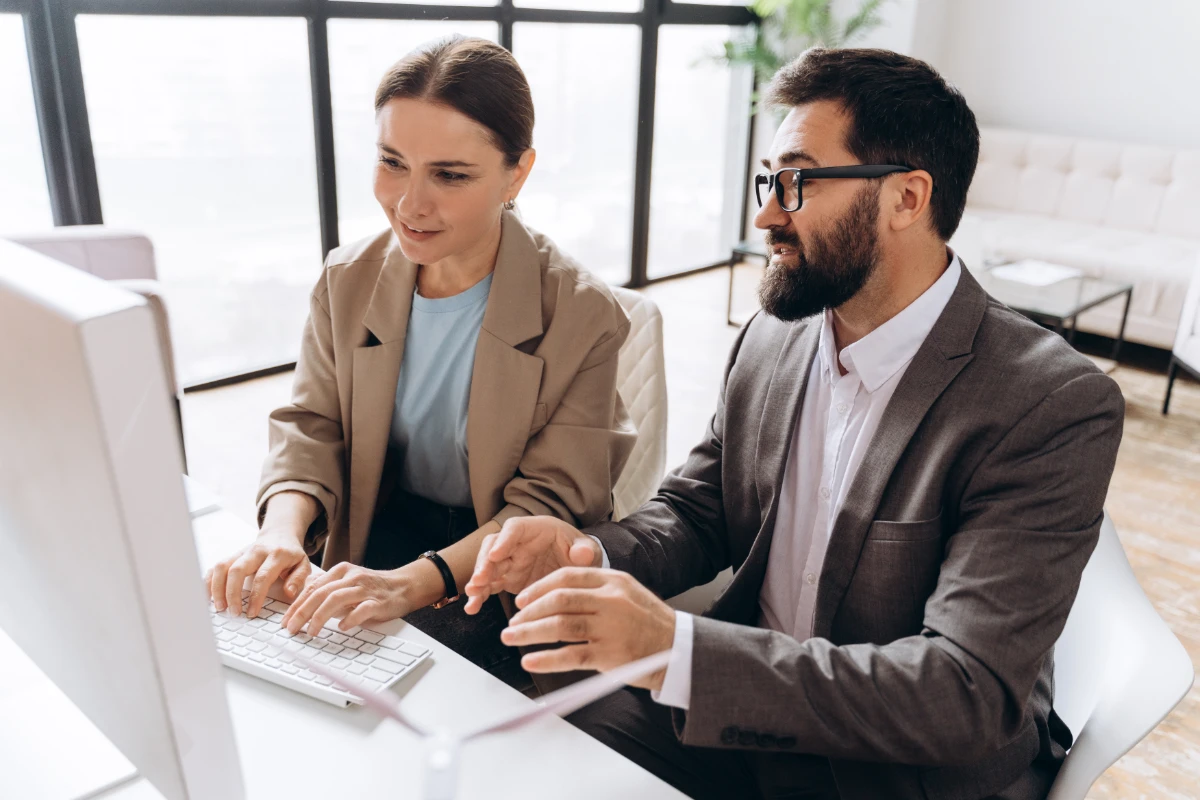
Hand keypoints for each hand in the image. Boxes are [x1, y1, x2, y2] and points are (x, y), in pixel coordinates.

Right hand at [206, 525, 311, 617]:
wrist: (280, 534)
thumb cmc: (291, 554)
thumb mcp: (304, 564)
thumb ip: (299, 578)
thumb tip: (289, 593)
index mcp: (276, 555)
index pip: (262, 577)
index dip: (255, 596)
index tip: (251, 613)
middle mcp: (256, 552)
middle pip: (237, 570)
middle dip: (232, 593)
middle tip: (233, 613)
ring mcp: (242, 552)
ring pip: (222, 566)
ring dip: (217, 588)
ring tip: (219, 607)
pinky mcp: (233, 555)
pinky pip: (216, 566)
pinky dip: (209, 581)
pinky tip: (209, 596)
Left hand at [281, 562, 415, 635]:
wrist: (404, 585)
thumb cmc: (373, 588)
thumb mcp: (347, 583)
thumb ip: (327, 589)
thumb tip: (302, 601)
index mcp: (341, 571)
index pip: (313, 587)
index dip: (296, 605)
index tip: (285, 620)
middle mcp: (351, 577)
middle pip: (320, 593)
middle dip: (302, 612)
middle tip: (291, 628)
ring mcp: (365, 588)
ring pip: (336, 599)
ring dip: (320, 617)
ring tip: (311, 632)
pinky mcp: (378, 601)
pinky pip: (361, 609)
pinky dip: (349, 619)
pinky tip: (341, 628)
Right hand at [463, 516, 600, 614]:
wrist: (576, 565)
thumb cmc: (579, 551)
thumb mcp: (586, 548)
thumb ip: (584, 550)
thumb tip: (581, 554)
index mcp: (536, 529)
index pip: (515, 528)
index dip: (504, 540)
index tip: (496, 554)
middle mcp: (518, 543)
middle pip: (493, 547)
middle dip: (484, 562)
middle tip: (480, 579)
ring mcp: (510, 561)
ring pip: (487, 566)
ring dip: (478, 579)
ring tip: (472, 594)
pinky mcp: (507, 578)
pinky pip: (490, 585)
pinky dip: (480, 595)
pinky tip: (473, 608)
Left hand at [499, 567, 675, 690]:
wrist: (679, 647)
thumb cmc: (648, 622)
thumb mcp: (627, 593)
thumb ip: (596, 590)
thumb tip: (554, 596)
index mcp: (613, 581)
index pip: (567, 577)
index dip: (539, 588)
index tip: (523, 600)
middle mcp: (611, 600)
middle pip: (560, 600)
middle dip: (530, 612)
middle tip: (513, 622)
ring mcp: (611, 627)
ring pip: (560, 626)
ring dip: (530, 633)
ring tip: (512, 638)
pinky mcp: (610, 654)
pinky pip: (571, 656)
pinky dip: (547, 659)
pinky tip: (530, 660)